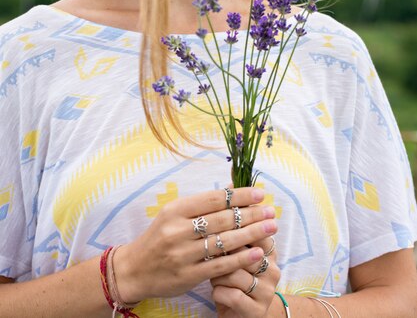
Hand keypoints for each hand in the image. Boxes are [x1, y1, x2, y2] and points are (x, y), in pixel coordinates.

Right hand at [113, 187, 276, 302]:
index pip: (214, 199)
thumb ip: (201, 204)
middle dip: (251, 214)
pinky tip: (257, 253)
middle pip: (222, 220)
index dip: (240, 196)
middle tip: (272, 211)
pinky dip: (240, 259)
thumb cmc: (160, 237)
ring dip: (252, 234)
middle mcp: (178, 230)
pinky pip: (220, 266)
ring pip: (224, 242)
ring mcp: (183, 254)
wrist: (134, 269)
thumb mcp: (174, 214)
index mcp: (175, 210)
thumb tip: (233, 189)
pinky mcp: (188, 275)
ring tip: (270, 228)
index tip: (260, 194)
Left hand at [211, 236, 279, 317]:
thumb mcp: (238, 256)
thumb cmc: (236, 278)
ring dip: (218, 275)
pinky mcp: (258, 311)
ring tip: (213, 276)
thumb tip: (218, 214)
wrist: (242, 313)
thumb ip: (235, 237)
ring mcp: (267, 292)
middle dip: (222, 253)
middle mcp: (273, 271)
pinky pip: (233, 296)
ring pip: (235, 274)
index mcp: (270, 252)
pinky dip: (219, 292)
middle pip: (243, 252)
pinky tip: (217, 292)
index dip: (235, 228)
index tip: (218, 228)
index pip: (256, 232)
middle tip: (210, 255)